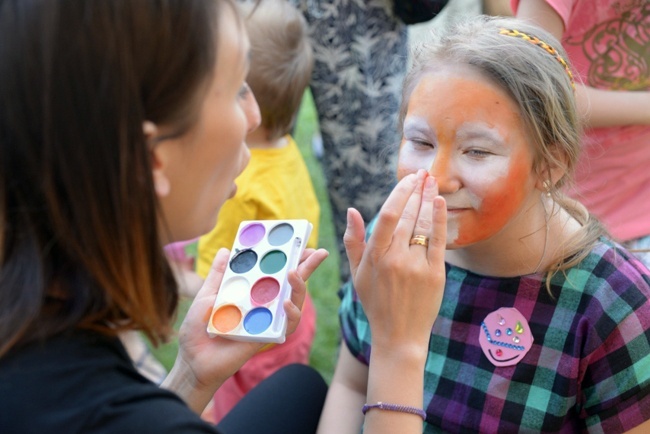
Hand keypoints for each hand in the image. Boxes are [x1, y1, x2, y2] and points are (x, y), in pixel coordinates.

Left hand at [163, 246, 327, 412]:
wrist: (192, 360)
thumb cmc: (197, 330)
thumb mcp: (206, 296)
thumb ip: (218, 275)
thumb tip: (226, 250)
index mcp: (249, 292)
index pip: (274, 272)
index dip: (289, 258)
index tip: (301, 243)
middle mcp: (262, 304)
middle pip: (291, 284)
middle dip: (307, 267)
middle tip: (318, 253)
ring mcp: (267, 320)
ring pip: (294, 303)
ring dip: (300, 287)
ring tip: (295, 273)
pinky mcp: (267, 336)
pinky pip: (286, 326)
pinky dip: (291, 314)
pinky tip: (285, 304)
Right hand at [344, 169, 446, 351]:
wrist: (399, 335)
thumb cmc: (375, 303)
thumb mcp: (357, 273)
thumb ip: (353, 241)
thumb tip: (352, 211)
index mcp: (375, 257)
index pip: (388, 215)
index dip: (400, 193)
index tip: (408, 179)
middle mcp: (395, 259)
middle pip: (408, 216)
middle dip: (416, 191)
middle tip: (423, 173)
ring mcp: (416, 267)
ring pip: (423, 225)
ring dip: (429, 200)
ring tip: (432, 181)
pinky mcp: (435, 274)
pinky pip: (438, 241)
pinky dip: (439, 219)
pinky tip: (440, 202)